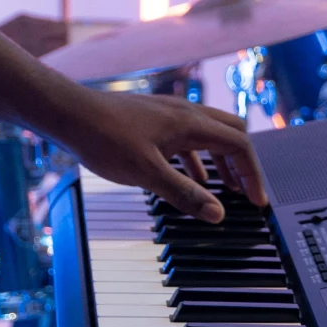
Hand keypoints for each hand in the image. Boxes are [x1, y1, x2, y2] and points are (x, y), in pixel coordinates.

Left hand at [51, 86, 266, 223]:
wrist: (70, 114)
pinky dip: (198, 158)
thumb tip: (218, 213)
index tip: (256, 201)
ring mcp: (168, 114)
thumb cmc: (104, 137)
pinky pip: (187, 138)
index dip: (253, 174)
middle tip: (246, 194)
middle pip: (230, 134)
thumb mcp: (147, 172)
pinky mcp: (153, 120)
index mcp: (190, 123)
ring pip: (209, 135)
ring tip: (225, 190)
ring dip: (221, 162)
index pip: (239, 144)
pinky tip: (190, 177)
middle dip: (243, 165)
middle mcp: (184, 113)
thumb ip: (184, 193)